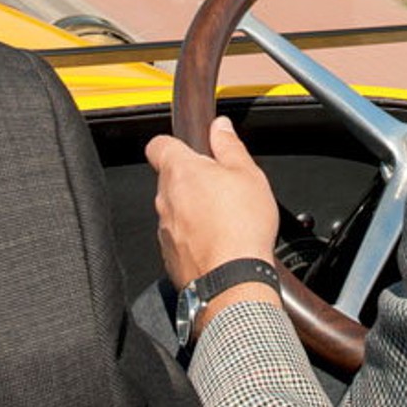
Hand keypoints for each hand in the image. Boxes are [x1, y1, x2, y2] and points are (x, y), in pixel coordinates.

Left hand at [145, 115, 279, 289]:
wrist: (233, 280)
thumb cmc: (241, 227)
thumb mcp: (247, 174)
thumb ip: (229, 145)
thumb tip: (220, 127)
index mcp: (181, 171)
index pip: (158, 144)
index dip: (173, 143)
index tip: (192, 148)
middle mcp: (165, 198)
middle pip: (170, 179)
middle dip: (192, 180)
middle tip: (222, 186)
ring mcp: (165, 229)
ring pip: (175, 209)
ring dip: (194, 210)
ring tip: (225, 218)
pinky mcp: (170, 255)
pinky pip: (179, 237)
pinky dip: (194, 237)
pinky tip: (219, 242)